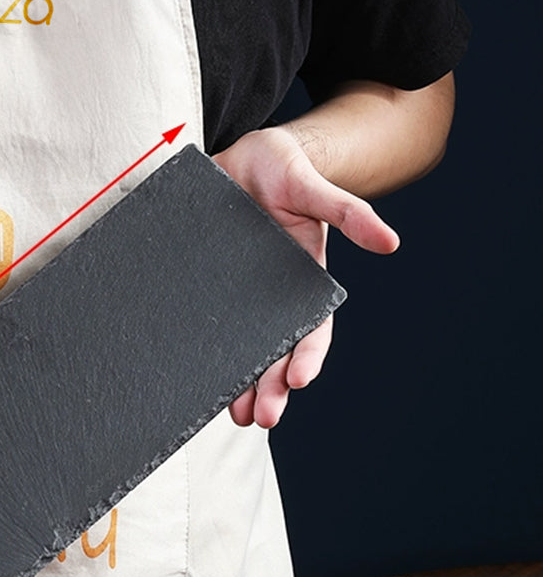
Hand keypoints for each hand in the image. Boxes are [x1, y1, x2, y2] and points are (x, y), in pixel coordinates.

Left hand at [213, 126, 399, 427]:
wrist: (240, 159)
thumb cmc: (286, 172)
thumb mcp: (314, 187)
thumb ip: (348, 213)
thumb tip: (390, 242)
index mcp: (301, 284)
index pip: (309, 332)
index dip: (306, 357)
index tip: (296, 380)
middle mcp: (267, 299)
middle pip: (272, 353)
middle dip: (268, 388)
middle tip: (259, 418)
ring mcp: (233, 299)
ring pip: (237, 351)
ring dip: (237, 385)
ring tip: (233, 415)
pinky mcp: (201, 291)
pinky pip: (199, 327)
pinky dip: (197, 353)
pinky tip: (187, 376)